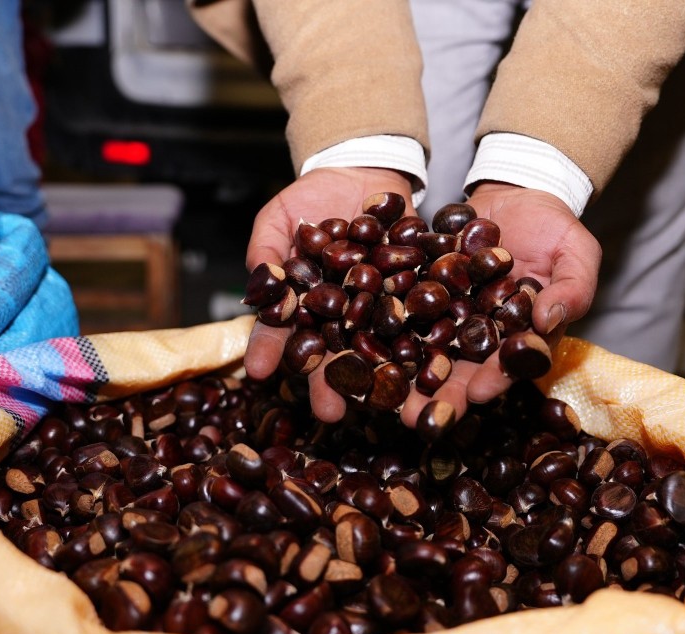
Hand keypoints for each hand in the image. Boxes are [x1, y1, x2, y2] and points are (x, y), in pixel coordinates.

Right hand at [243, 167, 414, 421]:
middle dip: (330, 385)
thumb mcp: (279, 216)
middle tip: (328, 413)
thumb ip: (266, 249)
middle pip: (333, 355)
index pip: (282, 332)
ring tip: (380, 406)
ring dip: (380, 380)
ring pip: (377, 349)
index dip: (270, 351)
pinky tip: (426, 370)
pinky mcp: (412, 297)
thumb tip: (259, 281)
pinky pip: (419, 321)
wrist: (363, 170)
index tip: (258, 373)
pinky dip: (424, 344)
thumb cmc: (313, 198)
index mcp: (302, 306)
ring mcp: (377, 310)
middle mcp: (339, 317)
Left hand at [399, 182, 601, 431]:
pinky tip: (356, 344)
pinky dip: (378, 328)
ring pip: (423, 351)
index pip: (508, 366)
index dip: (493, 379)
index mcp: (521, 338)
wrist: (515, 194)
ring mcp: (447, 318)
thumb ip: (572, 289)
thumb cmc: (556, 228)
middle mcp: (480, 337)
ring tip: (378, 397)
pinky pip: (397, 312)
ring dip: (402, 376)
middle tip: (417, 420)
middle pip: (459, 371)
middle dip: (438, 396)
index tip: (476, 392)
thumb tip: (549, 318)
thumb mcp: (577, 253)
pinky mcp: (420, 294)